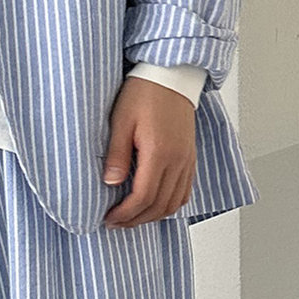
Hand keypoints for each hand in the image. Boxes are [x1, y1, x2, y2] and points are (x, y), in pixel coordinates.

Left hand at [101, 77, 196, 226]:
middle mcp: (178, 161)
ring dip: (152, 216)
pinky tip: (153, 204)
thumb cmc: (144, 93)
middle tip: (115, 223)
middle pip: (159, 206)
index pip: (143, 197)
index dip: (125, 213)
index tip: (108, 218)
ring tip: (131, 217)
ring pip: (174, 203)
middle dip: (136, 220)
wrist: (171, 76)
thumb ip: (117, 154)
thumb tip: (111, 183)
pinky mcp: (190, 158)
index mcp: (159, 152)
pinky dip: (169, 205)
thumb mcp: (121, 121)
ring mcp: (187, 161)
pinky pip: (184, 192)